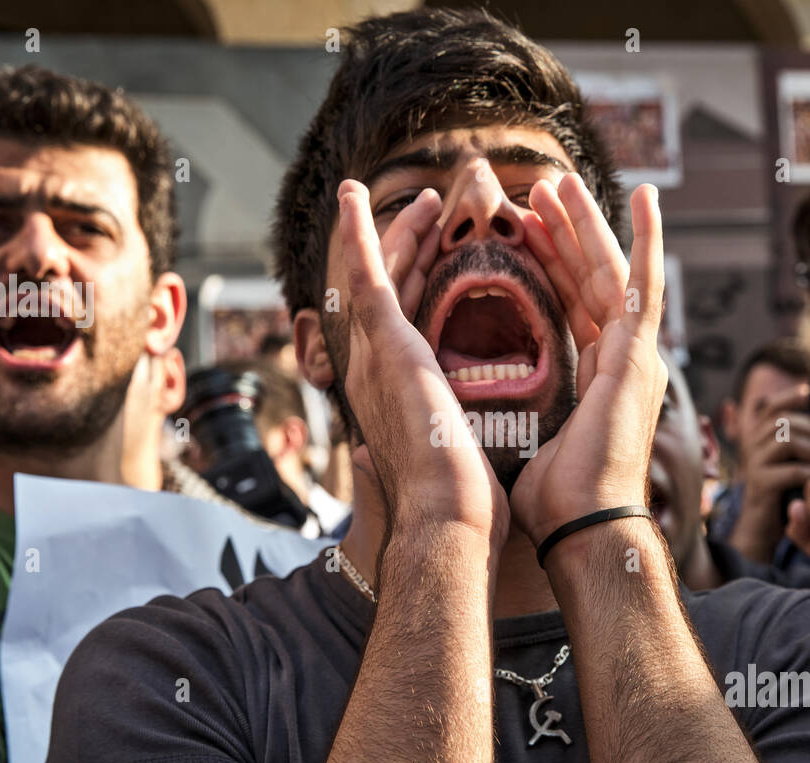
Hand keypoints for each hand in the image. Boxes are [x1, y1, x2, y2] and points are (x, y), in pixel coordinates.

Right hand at [336, 180, 507, 546]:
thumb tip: (404, 456)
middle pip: (390, 291)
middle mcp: (374, 370)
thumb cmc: (458, 506)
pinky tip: (352, 196)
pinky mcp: (385, 346)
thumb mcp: (449, 462)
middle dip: (411, 248)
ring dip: (399, 232)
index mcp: (394, 393)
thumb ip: (431, 443)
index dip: (419, 285)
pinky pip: (367, 275)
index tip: (439, 257)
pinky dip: (359, 233)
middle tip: (434, 210)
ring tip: (424, 197)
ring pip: (383, 275)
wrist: (447, 519)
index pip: (403, 323)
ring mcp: (374, 356)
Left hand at [508, 175, 665, 545]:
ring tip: (563, 183)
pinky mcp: (641, 354)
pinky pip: (647, 283)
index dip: (550, 264)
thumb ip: (514, 409)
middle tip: (541, 192)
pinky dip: (649, 238)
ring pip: (610, 270)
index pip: (570, 304)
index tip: (525, 229)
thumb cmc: (551, 499)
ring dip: (588, 224)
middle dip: (565, 233)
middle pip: (589, 279)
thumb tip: (470, 406)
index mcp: (595, 377)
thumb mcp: (524, 436)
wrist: (581, 524)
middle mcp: (620, 359)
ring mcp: (636, 354)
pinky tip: (646, 196)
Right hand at [726, 385, 809, 559]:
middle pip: (782, 421)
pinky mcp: (761, 484)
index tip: (809, 393)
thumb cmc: (782, 489)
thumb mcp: (788, 459)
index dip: (790, 396)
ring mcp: (755, 464)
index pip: (771, 406)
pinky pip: (792, 470)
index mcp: (758, 436)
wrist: (762, 525)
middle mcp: (751, 445)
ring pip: (786, 441)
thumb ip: (798, 437)